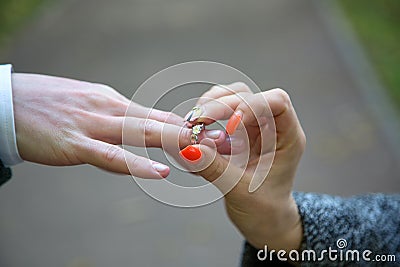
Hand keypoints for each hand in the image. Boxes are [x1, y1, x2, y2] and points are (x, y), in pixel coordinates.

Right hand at [12, 74, 224, 178]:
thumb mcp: (89, 106)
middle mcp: (111, 110)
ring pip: (143, 135)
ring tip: (206, 153)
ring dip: (176, 144)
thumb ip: (116, 117)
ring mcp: (95, 125)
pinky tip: (160, 171)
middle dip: (194, 133)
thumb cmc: (49, 106)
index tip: (216, 132)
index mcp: (115, 103)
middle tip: (226, 141)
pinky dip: (138, 164)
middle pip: (160, 123)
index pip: (159, 115)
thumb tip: (140, 124)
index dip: (189, 125)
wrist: (7, 102)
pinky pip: (112, 156)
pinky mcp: (76, 144)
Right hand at [179, 83, 305, 251]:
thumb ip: (215, 168)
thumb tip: (189, 148)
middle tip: (196, 122)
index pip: (277, 101)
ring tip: (193, 125)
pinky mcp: (238, 134)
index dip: (252, 106)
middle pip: (248, 95)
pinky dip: (205, 119)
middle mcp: (272, 127)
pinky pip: (220, 114)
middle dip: (219, 105)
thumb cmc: (264, 210)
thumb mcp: (240, 191)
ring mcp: (254, 128)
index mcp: (287, 138)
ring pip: (232, 98)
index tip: (230, 128)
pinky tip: (195, 136)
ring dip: (210, 107)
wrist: (265, 221)